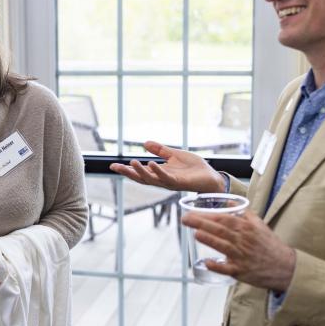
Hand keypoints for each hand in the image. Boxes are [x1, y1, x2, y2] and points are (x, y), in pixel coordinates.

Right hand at [109, 141, 226, 192]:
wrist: (211, 177)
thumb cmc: (194, 168)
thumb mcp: (175, 155)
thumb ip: (161, 151)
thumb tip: (144, 143)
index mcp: (160, 173)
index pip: (140, 172)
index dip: (127, 170)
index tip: (113, 166)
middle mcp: (162, 180)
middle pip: (141, 178)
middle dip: (128, 173)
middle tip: (114, 167)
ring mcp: (170, 182)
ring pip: (151, 179)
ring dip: (140, 172)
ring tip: (131, 162)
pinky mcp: (179, 182)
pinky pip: (166, 177)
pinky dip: (157, 171)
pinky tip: (151, 163)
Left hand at [181, 210, 295, 291]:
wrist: (285, 267)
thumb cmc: (269, 245)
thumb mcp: (260, 225)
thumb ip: (243, 213)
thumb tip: (228, 203)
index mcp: (247, 229)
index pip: (225, 219)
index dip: (208, 215)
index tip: (193, 211)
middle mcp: (243, 241)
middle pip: (220, 230)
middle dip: (202, 223)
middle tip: (185, 219)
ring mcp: (242, 257)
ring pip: (223, 246)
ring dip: (209, 240)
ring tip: (196, 234)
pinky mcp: (241, 272)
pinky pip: (227, 269)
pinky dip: (217, 266)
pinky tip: (207, 262)